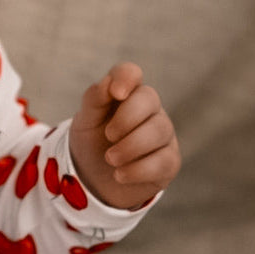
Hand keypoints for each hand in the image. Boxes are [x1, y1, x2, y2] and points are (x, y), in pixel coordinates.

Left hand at [69, 62, 180, 209]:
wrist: (93, 180)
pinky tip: (120, 175)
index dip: (126, 77)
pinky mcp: (170, 161)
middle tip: (108, 136)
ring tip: (110, 159)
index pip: (130, 73)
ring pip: (159, 130)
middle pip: (149, 99)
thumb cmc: (91, 142)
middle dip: (127, 118)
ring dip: (130, 146)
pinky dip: (138, 169)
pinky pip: (163, 160)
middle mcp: (148, 109)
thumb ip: (94, 99)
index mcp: (124, 94)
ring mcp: (162, 134)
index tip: (116, 93)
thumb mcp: (85, 121)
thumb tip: (108, 83)